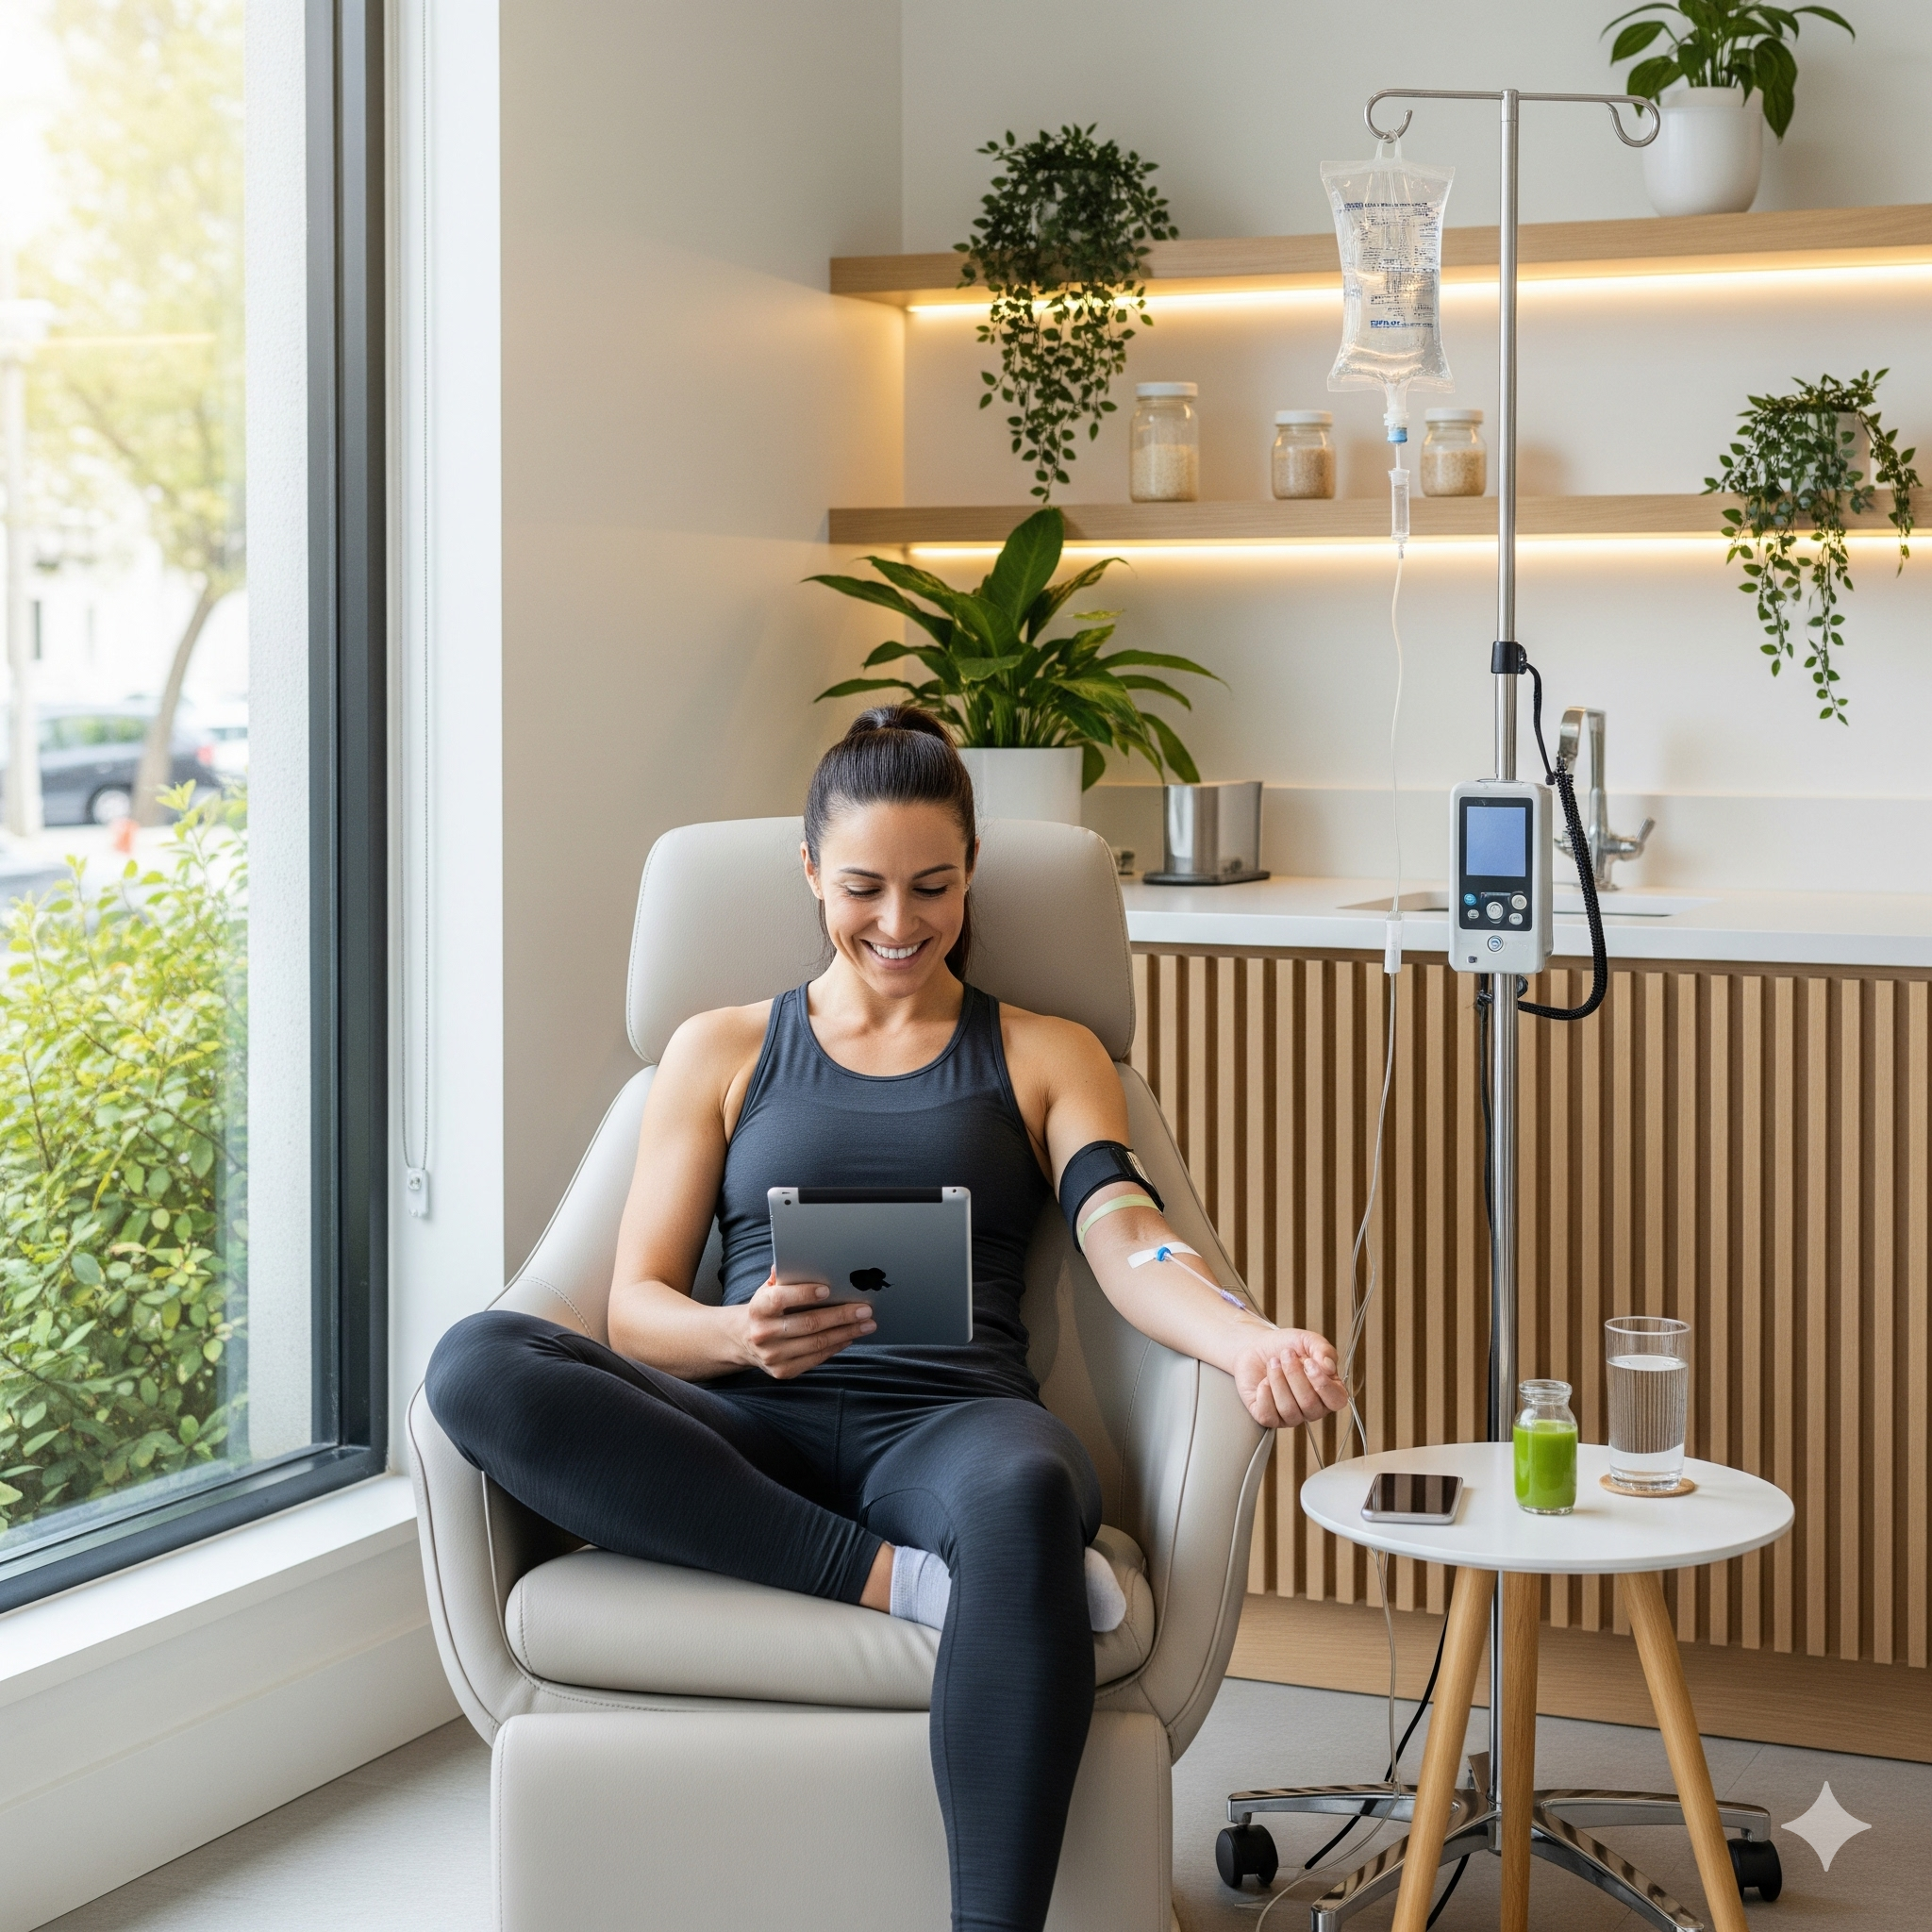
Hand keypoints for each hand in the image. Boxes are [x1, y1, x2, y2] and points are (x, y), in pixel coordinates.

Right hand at [735, 1271, 876, 1379]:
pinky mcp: (783, 1371)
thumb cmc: (766, 1309)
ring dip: (846, 1332)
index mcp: (758, 1308)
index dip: (804, 1293)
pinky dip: (836, 1346)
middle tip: (864, 1309)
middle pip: (808, 1323)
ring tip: (866, 1324)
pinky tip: (850, 1336)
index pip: (780, 1298)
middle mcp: (763, 1333)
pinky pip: (816, 1358)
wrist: (744, 1340)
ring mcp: (773, 1355)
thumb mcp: (768, 1290)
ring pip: (817, 1343)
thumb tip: (799, 1259)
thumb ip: (784, 1276)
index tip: (828, 1289)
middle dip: (841, 1315)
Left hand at [1233, 1328, 1348, 1430]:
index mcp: (1328, 1391)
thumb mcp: (1307, 1340)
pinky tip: (1264, 1380)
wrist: (1256, 1346)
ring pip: (1288, 1410)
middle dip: (1294, 1375)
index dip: (1322, 1384)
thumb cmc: (1285, 1346)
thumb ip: (1323, 1350)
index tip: (1308, 1362)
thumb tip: (1329, 1367)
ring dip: (1278, 1381)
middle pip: (1309, 1404)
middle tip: (1286, 1354)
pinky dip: (1264, 1394)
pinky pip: (1268, 1416)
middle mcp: (1312, 1408)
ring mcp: (1291, 1416)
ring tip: (1272, 1363)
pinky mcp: (1269, 1417)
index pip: (1336, 1400)